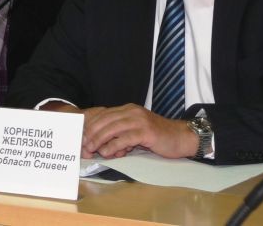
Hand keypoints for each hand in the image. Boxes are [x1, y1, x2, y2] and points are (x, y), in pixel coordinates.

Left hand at [80, 103, 197, 159]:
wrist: (181, 137)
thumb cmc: (158, 137)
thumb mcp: (136, 130)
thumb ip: (121, 134)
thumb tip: (102, 145)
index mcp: (128, 109)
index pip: (103, 114)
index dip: (91, 125)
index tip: (81, 136)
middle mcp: (132, 111)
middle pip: (105, 120)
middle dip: (91, 133)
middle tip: (83, 145)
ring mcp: (139, 120)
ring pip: (112, 128)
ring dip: (99, 139)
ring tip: (91, 150)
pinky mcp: (146, 131)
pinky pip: (125, 138)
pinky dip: (113, 146)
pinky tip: (107, 153)